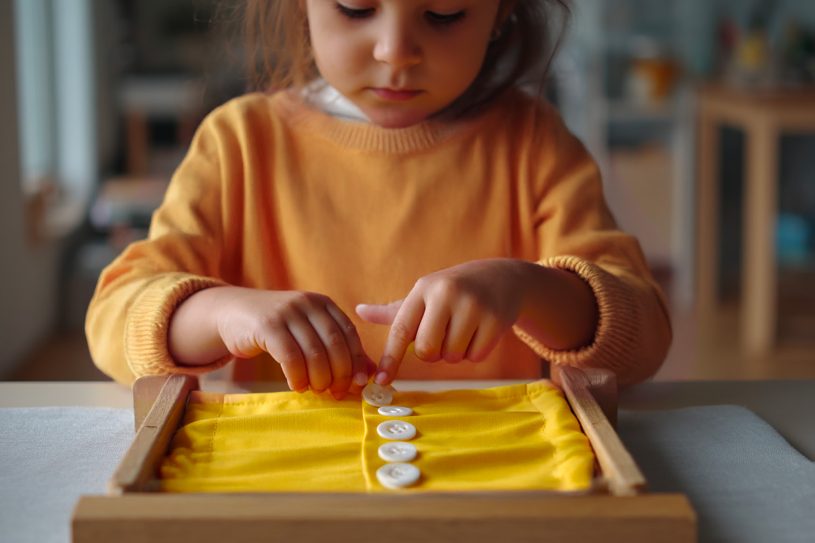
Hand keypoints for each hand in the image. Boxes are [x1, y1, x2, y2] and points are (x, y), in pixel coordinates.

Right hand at [172, 287, 372, 398]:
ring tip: (316, 390)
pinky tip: (297, 386)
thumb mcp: (308, 333)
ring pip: (313, 352)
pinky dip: (297, 376)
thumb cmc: (277, 328)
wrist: (233, 312)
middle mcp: (307, 303)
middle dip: (339, 373)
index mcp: (323, 303)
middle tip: (336, 392)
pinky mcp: (267, 325)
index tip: (357, 383)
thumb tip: (369, 374)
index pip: (349, 333)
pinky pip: (290, 357)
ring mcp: (286, 312)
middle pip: (334, 344)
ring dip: (318, 378)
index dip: (356, 360)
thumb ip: (337, 349)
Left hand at [357, 259, 529, 384]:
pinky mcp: (495, 319)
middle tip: (442, 336)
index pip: (401, 329)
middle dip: (432, 353)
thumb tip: (359, 311)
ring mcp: (473, 306)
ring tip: (463, 329)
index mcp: (422, 290)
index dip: (390, 358)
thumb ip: (393, 311)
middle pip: (426, 350)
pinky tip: (480, 331)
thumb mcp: (424, 295)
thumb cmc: (453, 291)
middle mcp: (446, 294)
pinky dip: (475, 352)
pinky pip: (475, 357)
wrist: (501, 278)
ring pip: (451, 357)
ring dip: (455, 353)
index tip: (380, 381)